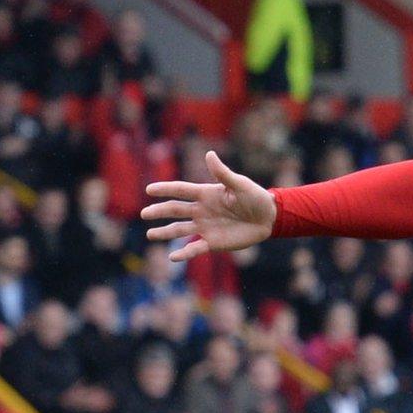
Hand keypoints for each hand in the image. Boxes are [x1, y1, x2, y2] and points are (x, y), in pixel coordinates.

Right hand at [142, 150, 276, 262]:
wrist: (268, 218)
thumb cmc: (255, 197)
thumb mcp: (239, 184)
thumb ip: (222, 173)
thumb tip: (209, 154)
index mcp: (206, 194)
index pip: (181, 190)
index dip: (165, 190)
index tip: (149, 190)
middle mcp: (201, 210)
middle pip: (176, 210)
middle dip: (159, 212)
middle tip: (144, 214)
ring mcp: (205, 227)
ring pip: (180, 230)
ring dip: (165, 232)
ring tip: (150, 235)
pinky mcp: (213, 242)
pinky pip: (195, 248)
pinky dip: (184, 253)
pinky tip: (172, 257)